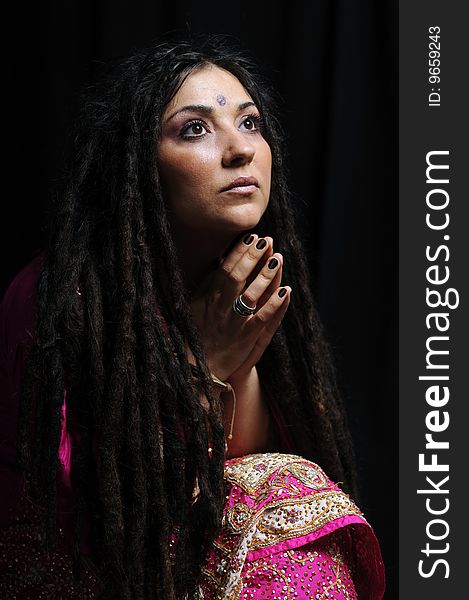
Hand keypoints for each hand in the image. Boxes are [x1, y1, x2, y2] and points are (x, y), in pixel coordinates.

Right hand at [189, 234, 291, 380]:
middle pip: (237, 276)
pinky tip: (286, 291)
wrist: (197, 366)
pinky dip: (275, 304)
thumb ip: (207, 284)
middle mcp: (221, 307)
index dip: (239, 251)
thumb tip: (219, 261)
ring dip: (266, 276)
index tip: (252, 236)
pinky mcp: (245, 337)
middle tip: (267, 240)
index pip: (225, 268)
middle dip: (253, 257)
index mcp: (209, 297)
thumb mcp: (195, 305)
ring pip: (251, 294)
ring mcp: (234, 322)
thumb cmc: (196, 332)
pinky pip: (263, 318)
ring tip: (278, 258)